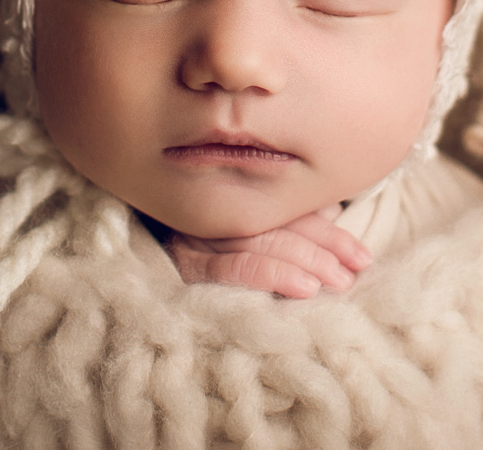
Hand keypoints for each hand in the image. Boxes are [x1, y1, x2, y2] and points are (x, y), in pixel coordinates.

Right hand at [168, 206, 372, 298]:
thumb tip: (328, 211)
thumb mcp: (239, 216)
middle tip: (354, 271)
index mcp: (233, 195)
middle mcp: (215, 210)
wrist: (122, 252)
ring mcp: (195, 237)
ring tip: (336, 282)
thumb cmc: (189, 225)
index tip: (361, 254)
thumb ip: (281, 211)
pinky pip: (229, 269)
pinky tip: (303, 289)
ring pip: (260, 244)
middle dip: (323, 249)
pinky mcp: (180, 266)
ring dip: (304, 263)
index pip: (288, 212)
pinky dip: (269, 275)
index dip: (329, 232)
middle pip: (278, 226)